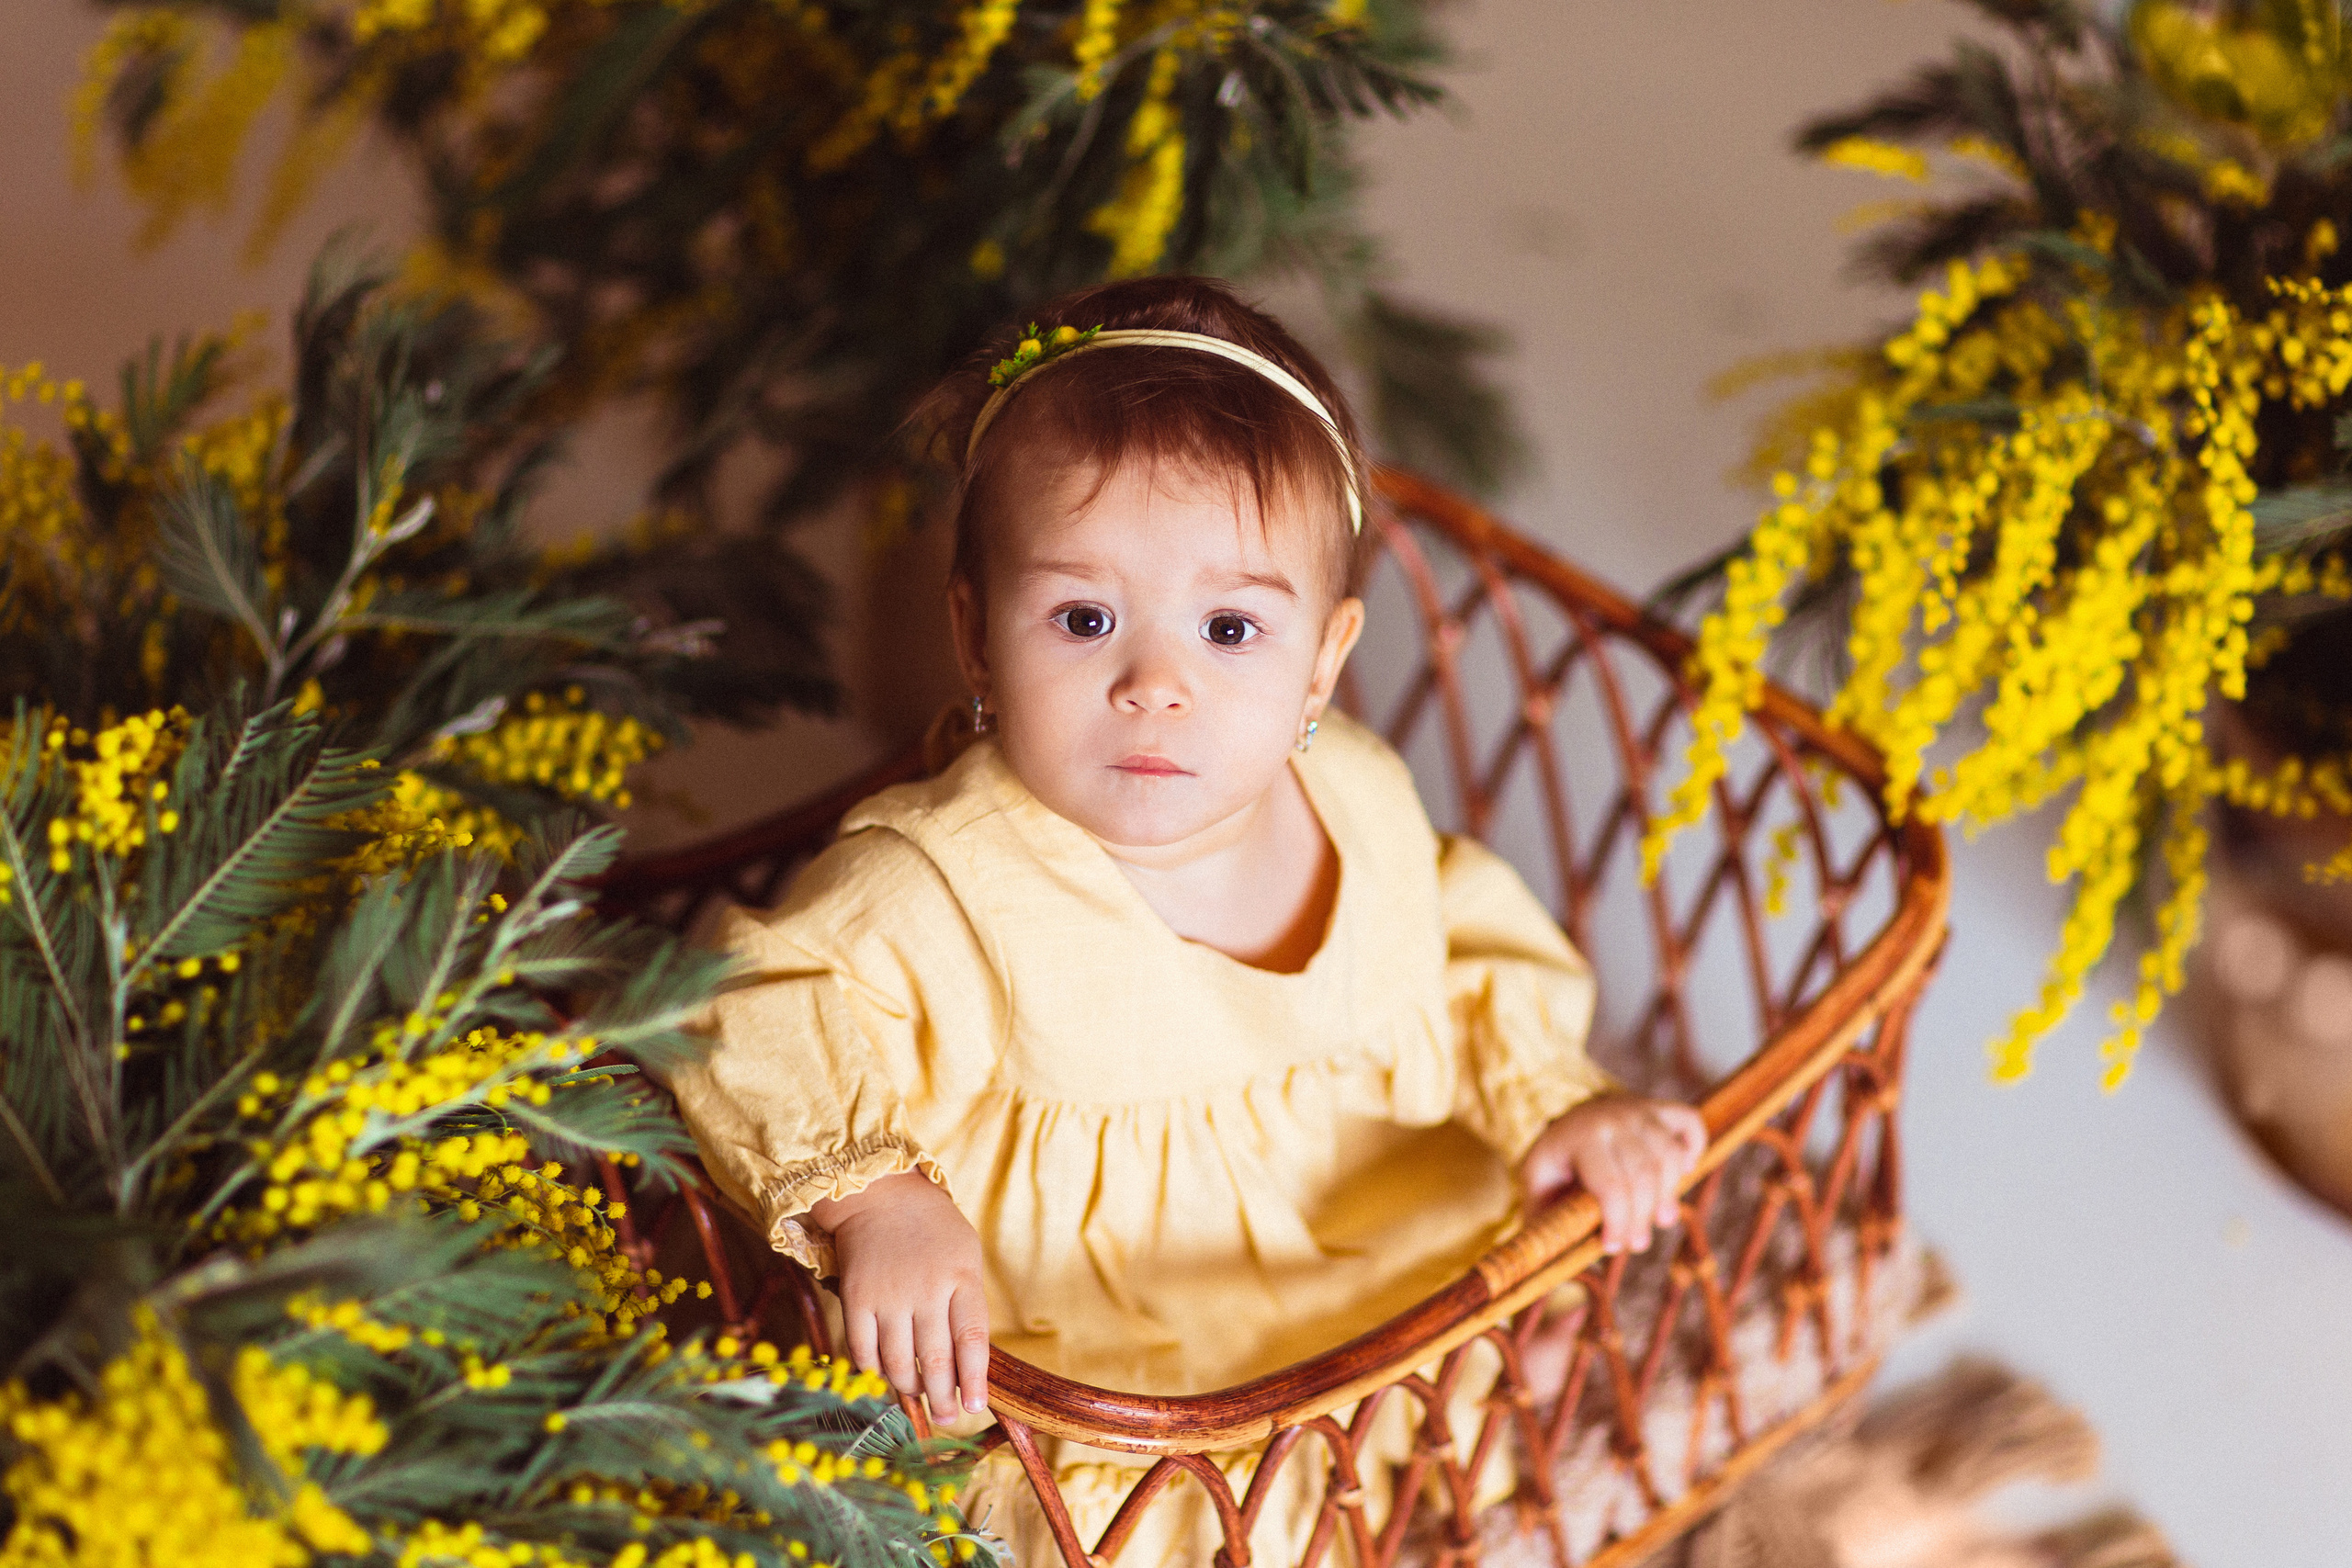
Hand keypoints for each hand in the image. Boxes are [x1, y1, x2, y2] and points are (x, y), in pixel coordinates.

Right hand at [810, 1172, 989, 1420]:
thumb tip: (967, 1361)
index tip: (975, 1406)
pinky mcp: (856, 1299)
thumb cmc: (933, 1228)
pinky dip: (875, 1371)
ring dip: (910, 1389)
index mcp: (962, 1277)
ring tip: (919, 1397)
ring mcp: (888, 1296)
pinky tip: (885, 1375)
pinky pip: (863, 1351)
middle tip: (948, 1417)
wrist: (879, 1194)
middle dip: (943, 1398)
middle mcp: (926, 1290)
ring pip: (898, 1363)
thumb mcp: (965, 1255)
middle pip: (935, 1360)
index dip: (973, 1379)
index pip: (972, 1341)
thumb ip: (968, 1303)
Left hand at [1518, 1095, 1707, 1255]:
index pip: (1611, 1185)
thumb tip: (1564, 1264)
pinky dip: (1695, 1146)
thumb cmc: (1557, 1161)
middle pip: (1644, 1176)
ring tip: (1661, 1220)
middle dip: (1643, 1218)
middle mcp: (1612, 1117)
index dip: (1618, 1223)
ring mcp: (1639, 1110)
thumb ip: (1546, 1217)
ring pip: (1670, 1156)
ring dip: (1669, 1195)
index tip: (1612, 1246)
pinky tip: (1684, 1170)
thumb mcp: (1537, 1184)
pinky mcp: (1660, 1108)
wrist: (1571, 1118)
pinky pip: (1690, 1122)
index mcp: (1578, 1137)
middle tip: (1637, 1243)